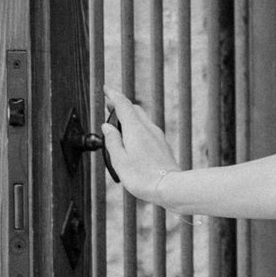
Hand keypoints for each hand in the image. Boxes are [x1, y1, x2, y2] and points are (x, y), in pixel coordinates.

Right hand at [101, 86, 181, 203]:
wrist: (169, 188)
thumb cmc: (142, 177)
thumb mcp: (119, 160)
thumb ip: (112, 141)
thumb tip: (107, 127)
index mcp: (135, 130)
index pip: (123, 105)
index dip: (113, 95)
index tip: (106, 88)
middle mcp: (149, 129)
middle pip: (134, 109)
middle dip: (121, 105)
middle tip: (109, 106)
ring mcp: (158, 137)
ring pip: (142, 119)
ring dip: (129, 117)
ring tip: (118, 124)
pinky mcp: (163, 145)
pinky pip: (148, 130)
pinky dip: (137, 128)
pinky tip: (132, 138)